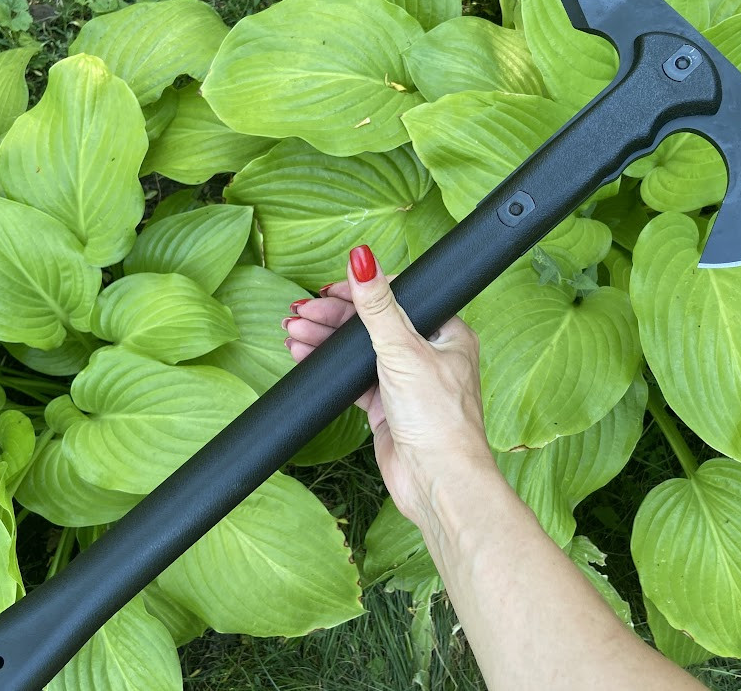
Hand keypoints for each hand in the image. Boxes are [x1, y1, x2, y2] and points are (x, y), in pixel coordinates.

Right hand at [282, 244, 494, 524]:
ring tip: (293, 332)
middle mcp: (429, 355)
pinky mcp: (388, 407)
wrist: (436, 481)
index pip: (398, 298)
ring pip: (360, 352)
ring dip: (326, 341)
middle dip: (334, 318)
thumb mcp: (403, 351)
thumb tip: (363, 260)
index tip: (328, 290)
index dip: (361, 291)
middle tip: (300, 313)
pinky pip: (353, 379)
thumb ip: (379, 306)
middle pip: (374, 324)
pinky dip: (329, 368)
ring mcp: (407, 382)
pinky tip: (304, 356)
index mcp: (447, 332)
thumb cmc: (438, 418)